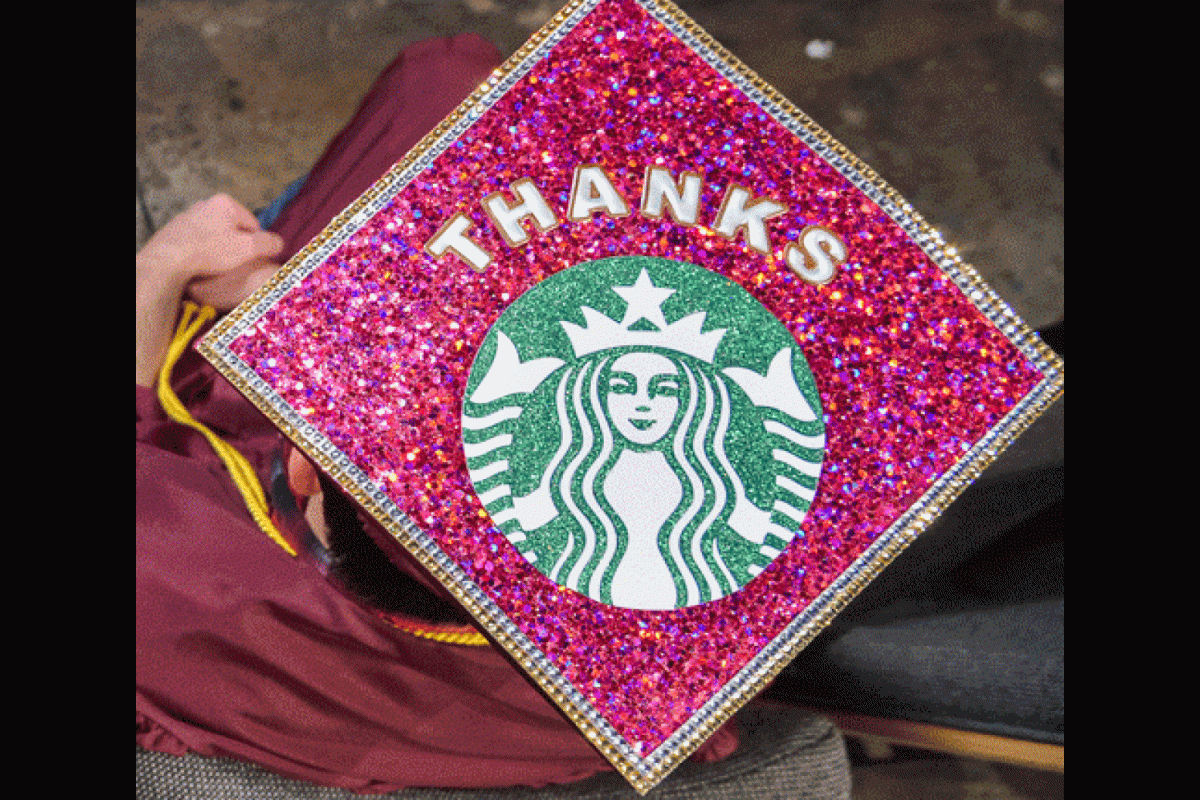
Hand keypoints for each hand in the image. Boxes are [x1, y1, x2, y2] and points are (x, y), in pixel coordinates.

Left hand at [138, 193, 284, 309]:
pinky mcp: (175, 229)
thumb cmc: (212, 251)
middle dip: (237, 245)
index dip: (256, 244)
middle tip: (235, 264)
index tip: (251, 259)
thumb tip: (280, 244)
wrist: (169, 259)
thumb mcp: (248, 248)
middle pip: (233, 228)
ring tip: (217, 266)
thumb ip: (269, 243)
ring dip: (219, 248)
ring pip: (215, 234)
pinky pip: (198, 240)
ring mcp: (188, 215)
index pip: (253, 224)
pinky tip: (201, 263)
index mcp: (226, 202)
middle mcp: (206, 203)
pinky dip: (202, 250)